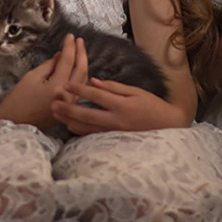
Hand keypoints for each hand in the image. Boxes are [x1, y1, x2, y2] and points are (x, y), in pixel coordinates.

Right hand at [0, 34, 90, 128]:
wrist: (14, 122)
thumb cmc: (19, 100)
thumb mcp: (32, 77)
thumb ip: (50, 65)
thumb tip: (62, 55)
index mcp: (57, 87)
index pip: (68, 61)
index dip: (69, 46)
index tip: (69, 36)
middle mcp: (68, 96)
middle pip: (81, 70)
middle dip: (81, 53)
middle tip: (78, 40)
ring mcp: (70, 104)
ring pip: (84, 79)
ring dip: (83, 64)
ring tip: (79, 51)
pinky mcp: (69, 110)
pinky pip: (80, 89)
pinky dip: (80, 76)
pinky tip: (78, 68)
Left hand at [52, 78, 187, 134]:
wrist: (168, 126)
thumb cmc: (152, 105)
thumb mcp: (135, 92)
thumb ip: (114, 87)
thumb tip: (93, 81)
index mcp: (122, 105)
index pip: (96, 96)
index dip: (80, 90)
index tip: (66, 85)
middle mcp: (117, 120)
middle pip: (87, 115)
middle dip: (68, 109)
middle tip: (53, 103)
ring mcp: (115, 132)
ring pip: (87, 128)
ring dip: (70, 121)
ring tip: (56, 115)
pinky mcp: (115, 140)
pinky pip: (94, 136)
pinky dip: (80, 132)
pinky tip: (70, 126)